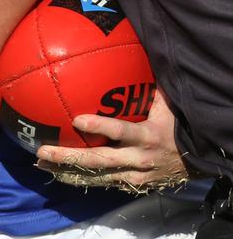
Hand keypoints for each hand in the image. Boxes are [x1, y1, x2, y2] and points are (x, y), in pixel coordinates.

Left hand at [35, 88, 189, 192]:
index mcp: (148, 136)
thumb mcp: (167, 104)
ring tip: (41, 164)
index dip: (100, 127)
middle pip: (99, 160)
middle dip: (69, 156)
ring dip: (67, 170)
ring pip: (95, 177)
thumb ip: (148, 84)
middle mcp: (138, 159)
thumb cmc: (179, 125)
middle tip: (43, 150)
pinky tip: (56, 172)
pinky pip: (101, 182)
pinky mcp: (130, 185)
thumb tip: (127, 53)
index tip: (77, 120)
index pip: (122, 131)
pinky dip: (78, 178)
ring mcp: (133, 175)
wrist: (198, 159)